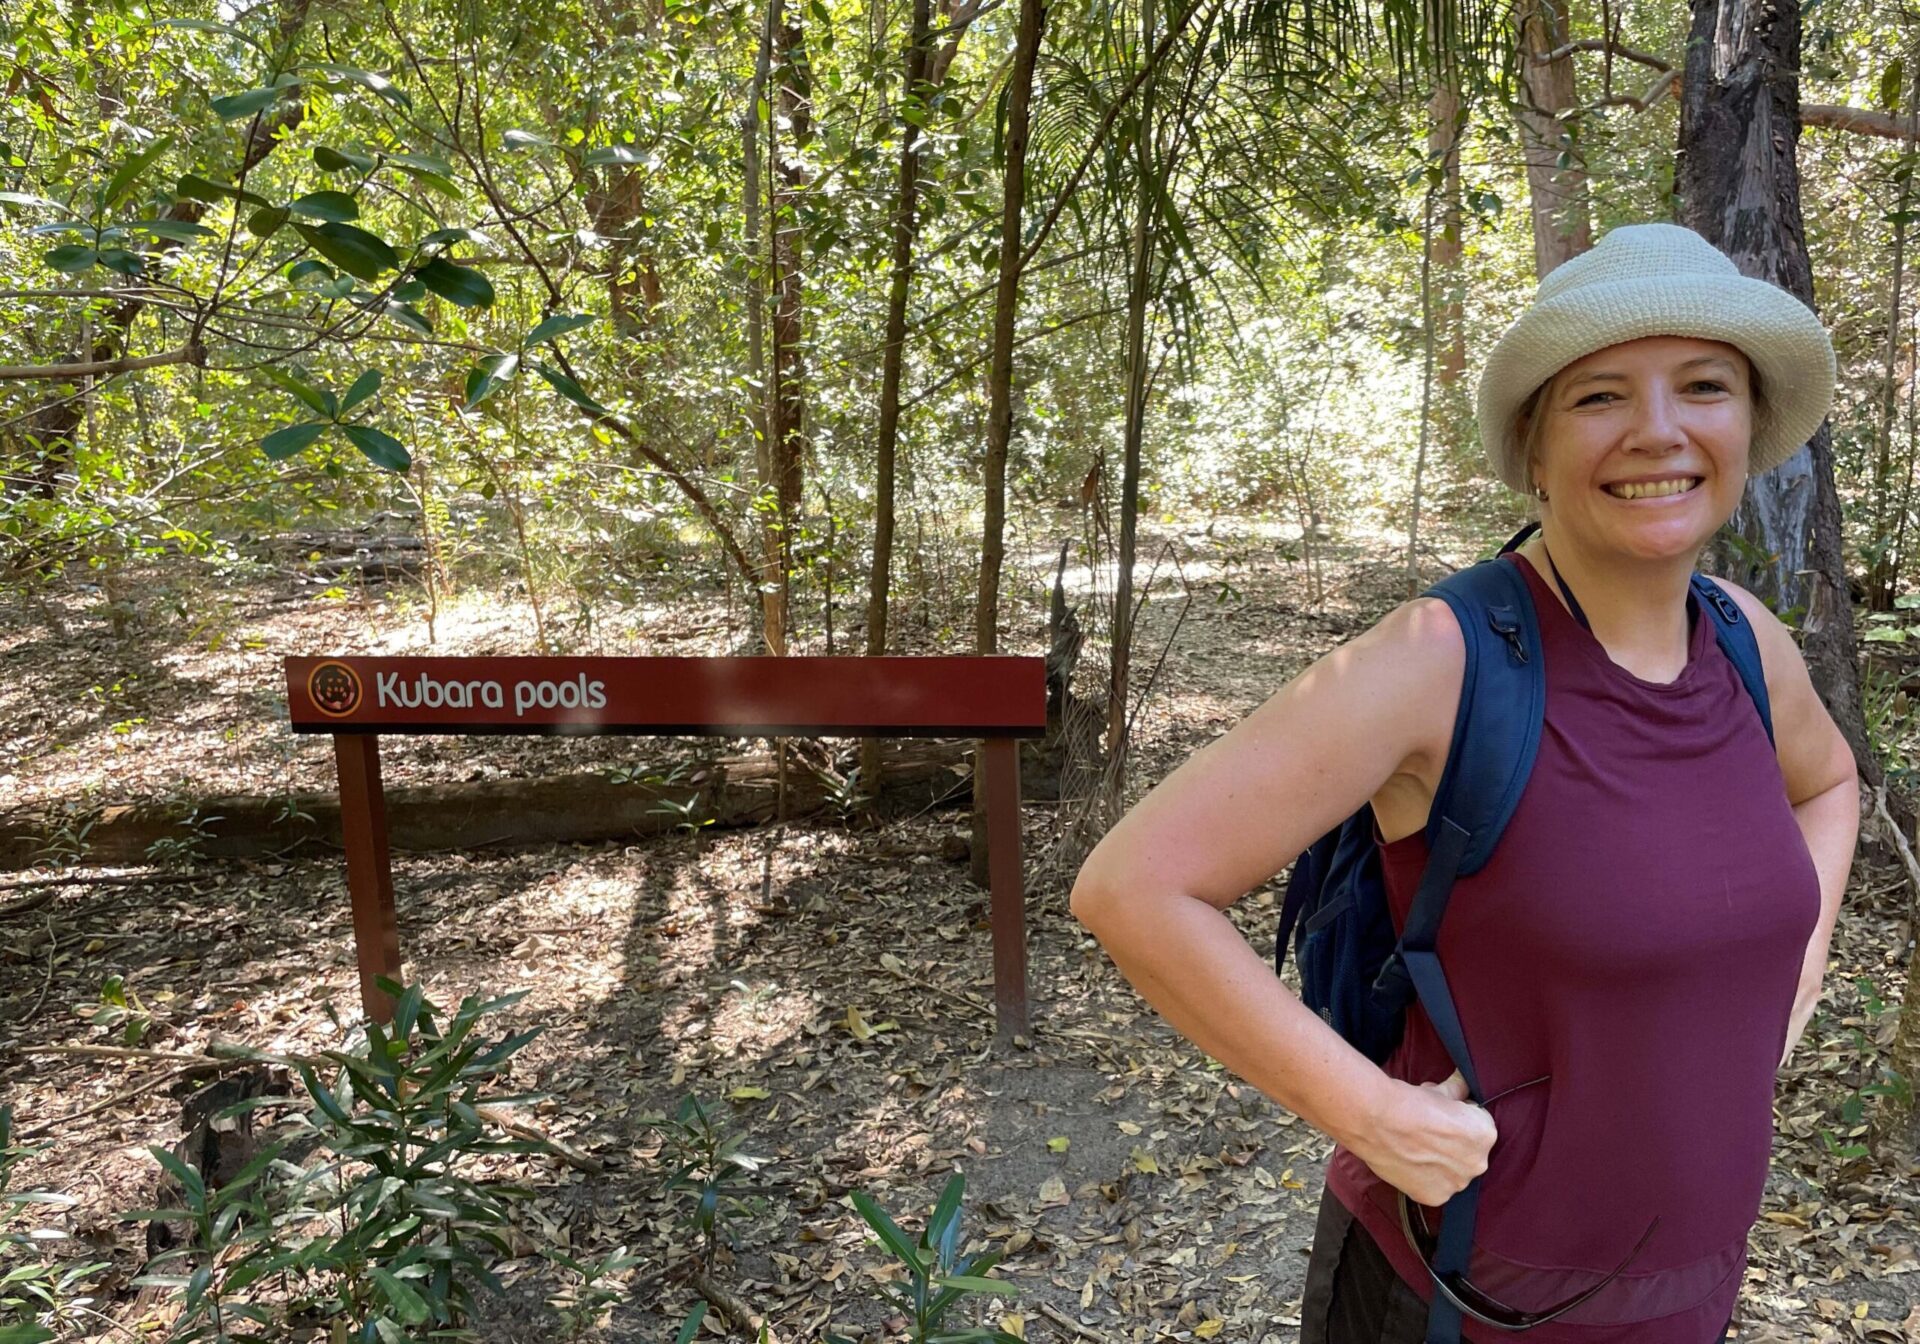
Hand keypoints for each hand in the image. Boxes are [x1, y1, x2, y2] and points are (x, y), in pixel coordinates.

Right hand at [1349, 1070, 1496, 1208]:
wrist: (1375, 1120)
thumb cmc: (1409, 1102)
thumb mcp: (1439, 1091)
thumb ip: (1458, 1090)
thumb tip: (1464, 1082)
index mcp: (1485, 1135)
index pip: (1479, 1126)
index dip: (1459, 1117)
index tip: (1441, 1115)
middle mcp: (1477, 1163)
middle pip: (1468, 1151)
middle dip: (1452, 1142)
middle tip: (1427, 1130)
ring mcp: (1456, 1184)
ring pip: (1452, 1171)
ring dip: (1439, 1161)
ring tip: (1414, 1146)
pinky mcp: (1434, 1197)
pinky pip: (1435, 1186)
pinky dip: (1424, 1176)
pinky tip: (1409, 1161)